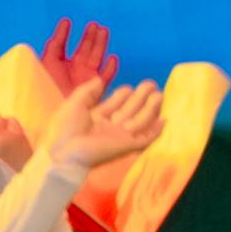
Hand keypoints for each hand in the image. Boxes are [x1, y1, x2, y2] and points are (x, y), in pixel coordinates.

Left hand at [30, 20, 116, 95]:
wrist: (53, 120)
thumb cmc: (42, 98)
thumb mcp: (39, 72)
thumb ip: (42, 59)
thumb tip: (34, 44)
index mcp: (55, 66)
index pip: (59, 45)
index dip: (63, 33)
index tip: (67, 21)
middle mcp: (70, 70)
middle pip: (82, 49)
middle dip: (88, 36)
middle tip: (94, 24)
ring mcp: (84, 79)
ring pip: (95, 57)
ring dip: (100, 44)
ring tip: (104, 30)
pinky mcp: (95, 90)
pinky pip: (106, 77)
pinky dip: (110, 69)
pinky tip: (113, 58)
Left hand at [42, 73, 167, 176]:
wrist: (66, 152)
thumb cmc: (66, 128)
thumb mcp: (74, 104)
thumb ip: (88, 91)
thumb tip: (99, 80)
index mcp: (96, 118)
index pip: (115, 104)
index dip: (123, 95)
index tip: (130, 87)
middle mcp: (110, 127)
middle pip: (130, 110)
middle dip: (141, 97)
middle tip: (152, 84)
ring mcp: (120, 137)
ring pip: (140, 121)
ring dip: (150, 108)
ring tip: (160, 94)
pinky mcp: (127, 146)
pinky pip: (145, 139)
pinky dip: (155, 131)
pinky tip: (164, 120)